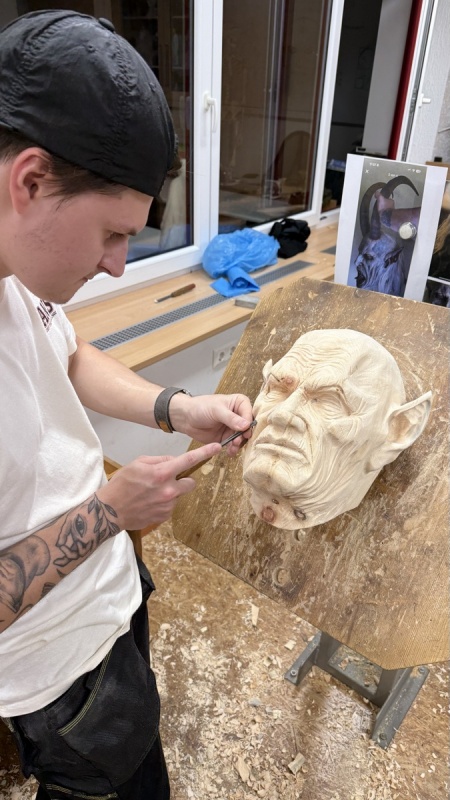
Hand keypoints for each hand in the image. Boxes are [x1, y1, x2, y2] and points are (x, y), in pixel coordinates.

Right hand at [98, 442, 220, 529]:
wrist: (110, 510)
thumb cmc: (122, 484)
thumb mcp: (138, 463)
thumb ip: (159, 460)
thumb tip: (173, 461)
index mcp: (161, 473)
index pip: (188, 460)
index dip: (204, 453)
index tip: (216, 448)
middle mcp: (168, 490)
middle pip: (190, 482)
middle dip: (183, 480)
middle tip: (167, 480)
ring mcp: (168, 505)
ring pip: (179, 494)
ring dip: (171, 492)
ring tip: (151, 493)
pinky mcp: (164, 516)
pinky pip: (171, 506)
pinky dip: (164, 503)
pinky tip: (149, 502)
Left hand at [170, 393, 253, 454]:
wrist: (186, 418)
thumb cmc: (201, 407)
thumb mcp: (216, 410)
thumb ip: (231, 418)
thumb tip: (246, 425)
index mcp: (239, 403)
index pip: (249, 412)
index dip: (248, 422)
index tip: (245, 430)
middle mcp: (239, 415)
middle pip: (248, 427)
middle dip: (244, 435)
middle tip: (237, 440)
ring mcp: (233, 428)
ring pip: (242, 438)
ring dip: (238, 444)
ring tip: (232, 447)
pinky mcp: (227, 438)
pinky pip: (233, 445)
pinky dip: (233, 449)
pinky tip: (229, 452)